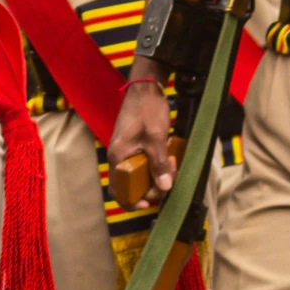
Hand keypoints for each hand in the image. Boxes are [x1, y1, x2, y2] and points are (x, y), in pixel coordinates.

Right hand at [108, 73, 174, 207]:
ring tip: (171, 163)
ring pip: (140, 174)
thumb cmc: (147, 110)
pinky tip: (167, 156)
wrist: (145, 87)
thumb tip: (164, 186)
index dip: (132, 202)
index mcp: (118, 156)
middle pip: (132, 185)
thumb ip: (158, 163)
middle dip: (152, 185)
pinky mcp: (133, 145)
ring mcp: (125, 151)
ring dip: (156, 174)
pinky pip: (143, 163)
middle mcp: (118, 156)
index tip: (150, 202)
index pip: (118, 190)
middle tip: (169, 175)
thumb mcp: (156, 137)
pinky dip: (155, 165)